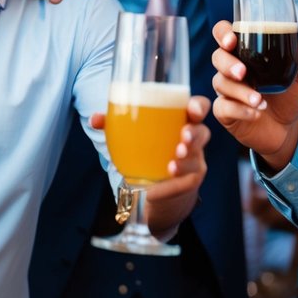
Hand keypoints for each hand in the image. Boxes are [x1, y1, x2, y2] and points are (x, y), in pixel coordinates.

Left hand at [90, 95, 211, 231]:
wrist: (156, 184)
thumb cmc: (147, 148)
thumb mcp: (131, 134)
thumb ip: (114, 123)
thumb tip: (94, 119)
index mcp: (180, 120)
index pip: (198, 108)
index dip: (198, 107)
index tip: (192, 110)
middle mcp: (192, 139)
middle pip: (203, 133)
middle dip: (195, 135)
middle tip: (182, 140)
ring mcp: (194, 161)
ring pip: (197, 160)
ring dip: (185, 163)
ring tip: (171, 167)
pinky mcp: (189, 182)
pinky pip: (185, 184)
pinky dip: (170, 188)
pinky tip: (156, 191)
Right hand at [209, 20, 297, 170]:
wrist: (285, 129)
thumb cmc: (286, 98)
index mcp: (244, 54)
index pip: (224, 35)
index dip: (223, 34)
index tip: (232, 41)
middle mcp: (230, 70)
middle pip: (217, 57)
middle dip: (228, 64)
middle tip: (243, 72)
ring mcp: (226, 91)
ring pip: (221, 83)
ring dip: (240, 92)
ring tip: (259, 101)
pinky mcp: (224, 112)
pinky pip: (224, 108)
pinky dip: (240, 110)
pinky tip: (256, 113)